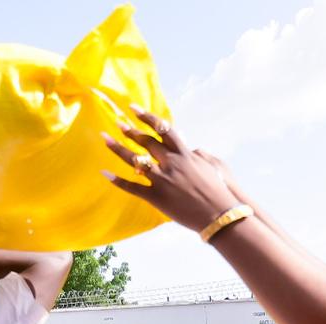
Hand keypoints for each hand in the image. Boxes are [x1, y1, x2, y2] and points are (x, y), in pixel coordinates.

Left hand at [102, 107, 238, 233]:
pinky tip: (104, 173)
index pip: (162, 129)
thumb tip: (193, 149)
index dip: (147, 117)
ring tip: (105, 138)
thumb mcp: (214, 165)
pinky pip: (133, 187)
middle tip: (116, 122)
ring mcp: (162, 179)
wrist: (219, 213)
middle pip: (146, 141)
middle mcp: (171, 162)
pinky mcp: (157, 196)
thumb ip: (199, 155)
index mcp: (184, 153)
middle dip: (130, 130)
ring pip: (135, 160)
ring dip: (118, 148)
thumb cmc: (220, 190)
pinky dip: (117, 181)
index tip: (134, 108)